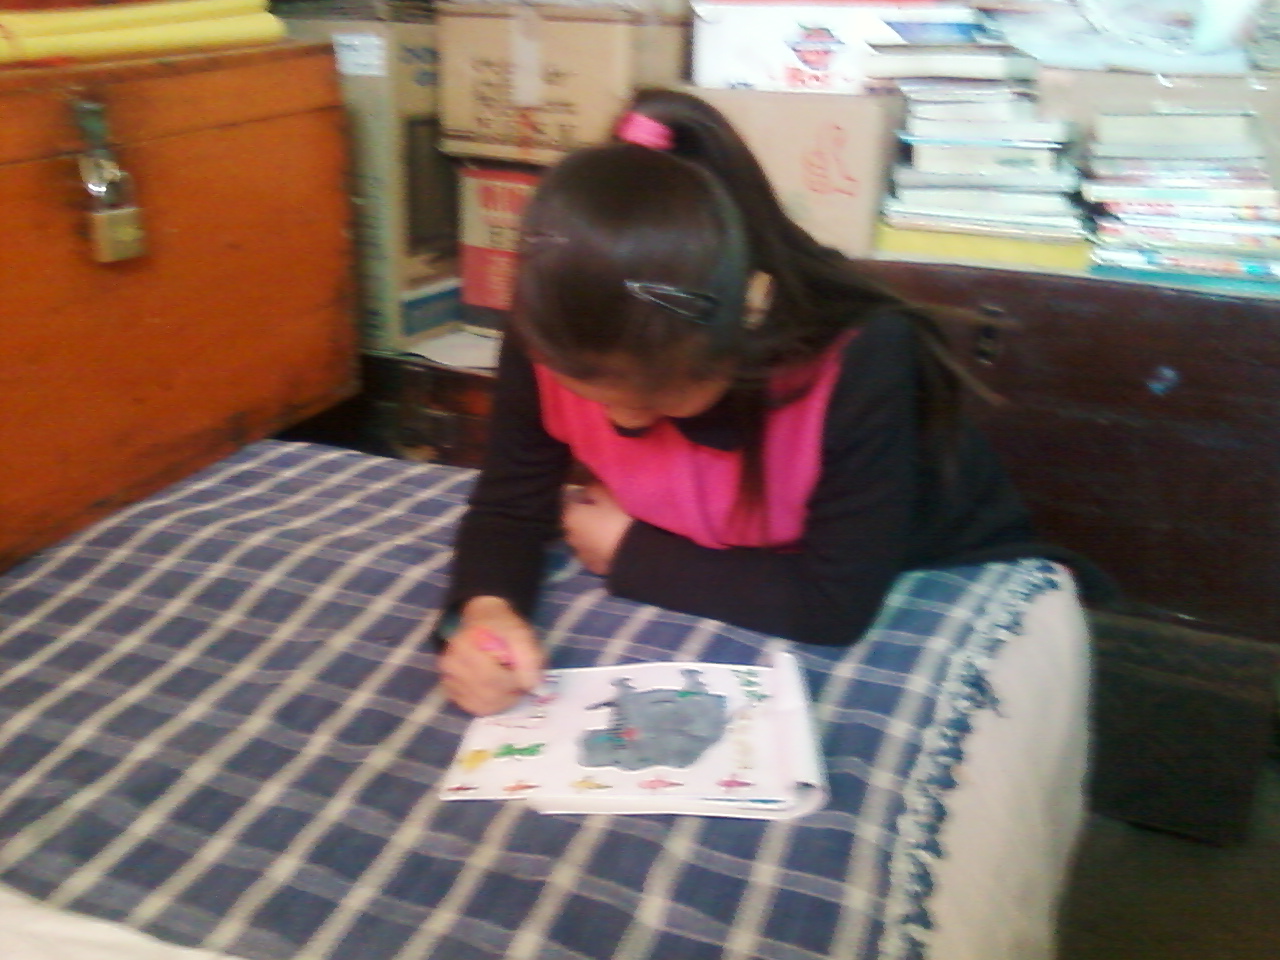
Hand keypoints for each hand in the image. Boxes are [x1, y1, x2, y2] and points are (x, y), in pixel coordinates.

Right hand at [438, 596, 543, 715]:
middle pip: (485, 694)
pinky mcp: (450, 687)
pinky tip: (496, 692)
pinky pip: (471, 706)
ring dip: (500, 702)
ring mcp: (449, 677)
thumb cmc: (502, 627)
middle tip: (519, 686)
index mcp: (466, 646)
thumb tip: (531, 685)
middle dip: (508, 695)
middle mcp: (452, 664)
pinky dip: (488, 704)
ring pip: (479, 704)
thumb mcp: (521, 634)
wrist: (484, 619)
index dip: (512, 683)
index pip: (490, 677)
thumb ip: (529, 658)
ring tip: (509, 687)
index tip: (525, 678)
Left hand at [562, 483, 632, 575]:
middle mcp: (570, 536)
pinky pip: (594, 553)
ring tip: (608, 529)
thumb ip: (593, 488)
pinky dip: (599, 548)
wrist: (636, 553)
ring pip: (583, 539)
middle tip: (602, 511)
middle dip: (584, 516)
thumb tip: (586, 489)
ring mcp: (581, 554)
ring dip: (590, 534)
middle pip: (575, 521)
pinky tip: (612, 545)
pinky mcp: (594, 567)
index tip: (594, 493)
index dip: (582, 495)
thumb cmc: (620, 517)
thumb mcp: (608, 494)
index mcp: (570, 516)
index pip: (569, 500)